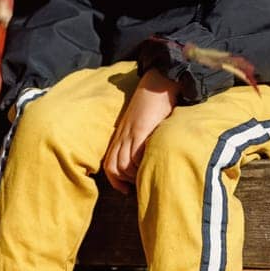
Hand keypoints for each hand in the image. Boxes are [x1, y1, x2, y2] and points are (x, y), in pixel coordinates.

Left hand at [102, 70, 178, 194]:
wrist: (159, 81)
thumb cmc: (156, 102)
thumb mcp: (145, 123)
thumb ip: (143, 139)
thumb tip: (150, 158)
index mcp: (122, 134)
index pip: (109, 164)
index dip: (116, 180)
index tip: (127, 189)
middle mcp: (122, 135)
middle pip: (113, 166)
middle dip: (125, 181)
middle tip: (139, 185)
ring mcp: (130, 132)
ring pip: (123, 163)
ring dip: (135, 174)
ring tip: (148, 174)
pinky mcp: (140, 128)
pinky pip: (135, 153)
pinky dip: (142, 163)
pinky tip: (152, 163)